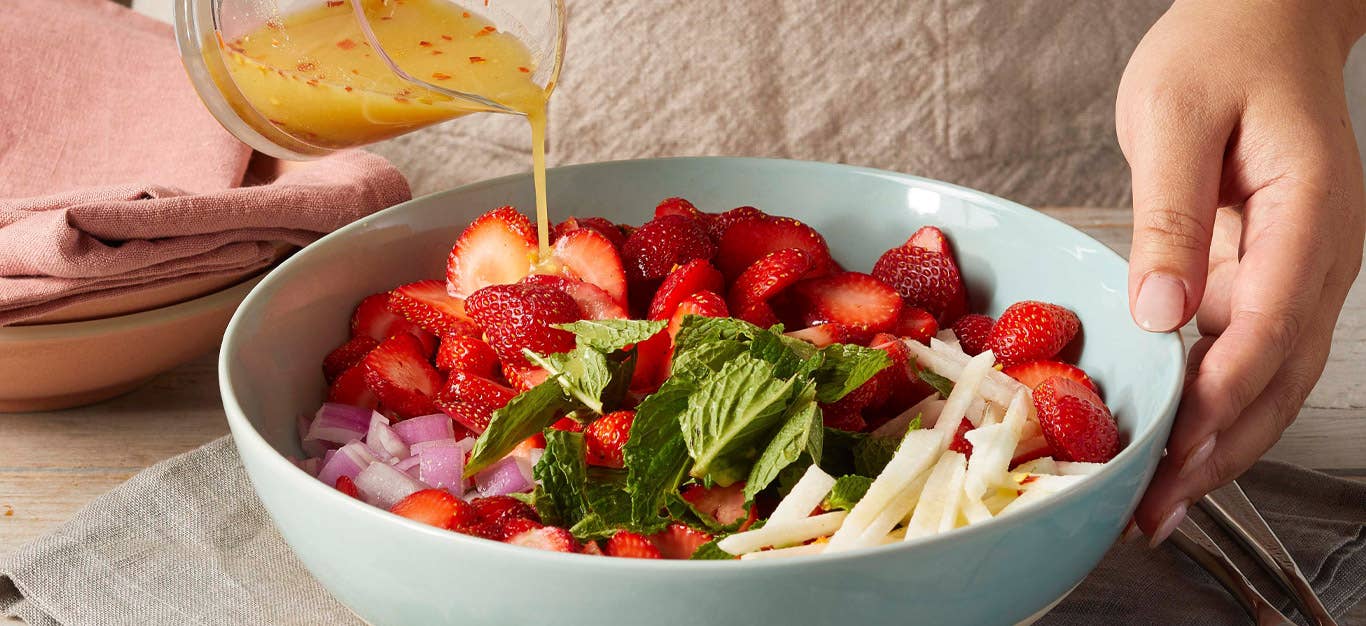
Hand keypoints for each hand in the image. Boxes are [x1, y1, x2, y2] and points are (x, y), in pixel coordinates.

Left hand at [1115, 0, 1365, 544]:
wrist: (1262, 22)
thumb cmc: (1221, 51)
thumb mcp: (1171, 118)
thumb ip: (1168, 217)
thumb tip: (1160, 315)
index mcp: (1307, 214)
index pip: (1269, 327)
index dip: (1219, 400)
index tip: (1172, 452)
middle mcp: (1318, 255)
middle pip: (1277, 377)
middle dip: (1217, 453)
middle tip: (1153, 510)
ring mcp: (1299, 270)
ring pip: (1267, 379)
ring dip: (1215, 445)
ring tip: (1155, 502)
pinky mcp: (1269, 274)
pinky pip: (1245, 354)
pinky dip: (1208, 404)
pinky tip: (1168, 439)